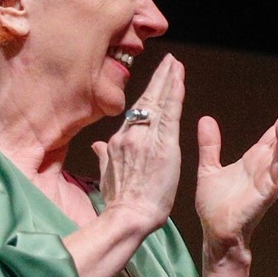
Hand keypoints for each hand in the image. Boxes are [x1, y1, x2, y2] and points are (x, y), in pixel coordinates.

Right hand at [93, 53, 183, 236]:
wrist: (129, 215)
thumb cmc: (122, 202)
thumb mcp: (108, 176)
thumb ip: (105, 157)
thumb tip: (98, 147)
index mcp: (119, 142)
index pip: (136, 112)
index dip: (148, 94)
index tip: (157, 79)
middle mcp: (130, 135)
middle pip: (146, 101)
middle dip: (159, 78)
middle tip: (170, 60)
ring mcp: (145, 138)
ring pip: (158, 103)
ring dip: (168, 80)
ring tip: (176, 64)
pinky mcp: (162, 145)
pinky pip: (170, 114)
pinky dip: (174, 95)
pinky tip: (179, 80)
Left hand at [196, 86, 277, 259]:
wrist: (216, 234)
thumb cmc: (215, 208)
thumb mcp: (208, 168)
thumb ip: (210, 145)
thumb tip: (206, 120)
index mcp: (255, 160)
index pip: (275, 131)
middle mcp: (267, 166)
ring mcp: (270, 178)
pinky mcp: (268, 191)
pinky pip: (277, 168)